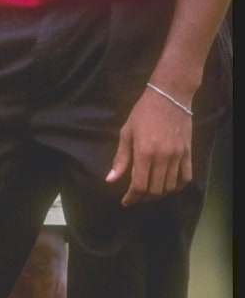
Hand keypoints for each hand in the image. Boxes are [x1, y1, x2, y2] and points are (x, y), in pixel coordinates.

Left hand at [106, 85, 192, 205]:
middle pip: (155, 190)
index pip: (139, 185)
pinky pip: (185, 178)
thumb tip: (110, 180)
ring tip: (149, 193)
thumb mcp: (127, 132)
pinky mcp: (187, 153)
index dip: (132, 197)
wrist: (169, 97)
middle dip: (143, 198)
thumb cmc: (143, 112)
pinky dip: (177, 187)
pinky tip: (168, 187)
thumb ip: (120, 159)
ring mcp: (177, 156)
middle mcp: (162, 157)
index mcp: (144, 152)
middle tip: (135, 197)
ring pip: (170, 187)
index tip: (126, 201)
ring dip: (159, 194)